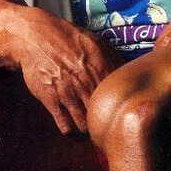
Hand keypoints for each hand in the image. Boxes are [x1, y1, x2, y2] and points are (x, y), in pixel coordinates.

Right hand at [16, 8, 122, 135]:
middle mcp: (86, 82)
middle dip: (107, 123)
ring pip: (85, 126)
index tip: (122, 113)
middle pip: (104, 115)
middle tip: (109, 126)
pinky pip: (66, 127)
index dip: (123, 108)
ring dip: (91, 132)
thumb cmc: (71, 40)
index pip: (120, 97)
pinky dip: (73, 133)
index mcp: (102, 67)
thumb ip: (114, 60)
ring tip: (93, 131)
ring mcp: (68, 93)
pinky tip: (77, 129)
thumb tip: (131, 73)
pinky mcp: (51, 100)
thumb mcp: (98, 43)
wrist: (39, 37)